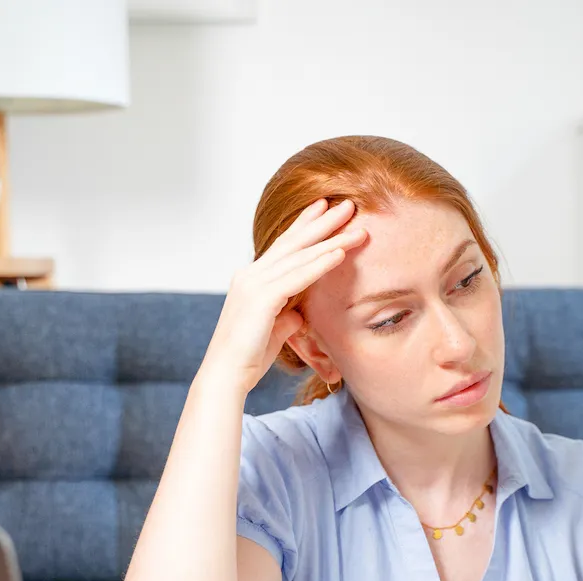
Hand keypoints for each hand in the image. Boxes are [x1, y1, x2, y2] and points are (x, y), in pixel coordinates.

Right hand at [202, 198, 367, 392]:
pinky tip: (340, 252)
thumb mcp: (274, 330)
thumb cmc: (248, 357)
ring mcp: (254, 284)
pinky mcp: (262, 298)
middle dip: (322, 221)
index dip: (304, 226)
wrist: (226, 374)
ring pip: (300, 255)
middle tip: (346, 204)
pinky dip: (321, 263)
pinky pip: (299, 276)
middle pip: (293, 242)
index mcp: (252, 279)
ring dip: (331, 239)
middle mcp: (251, 275)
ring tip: (357, 226)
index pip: (283, 246)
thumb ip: (287, 317)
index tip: (323, 208)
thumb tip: (299, 315)